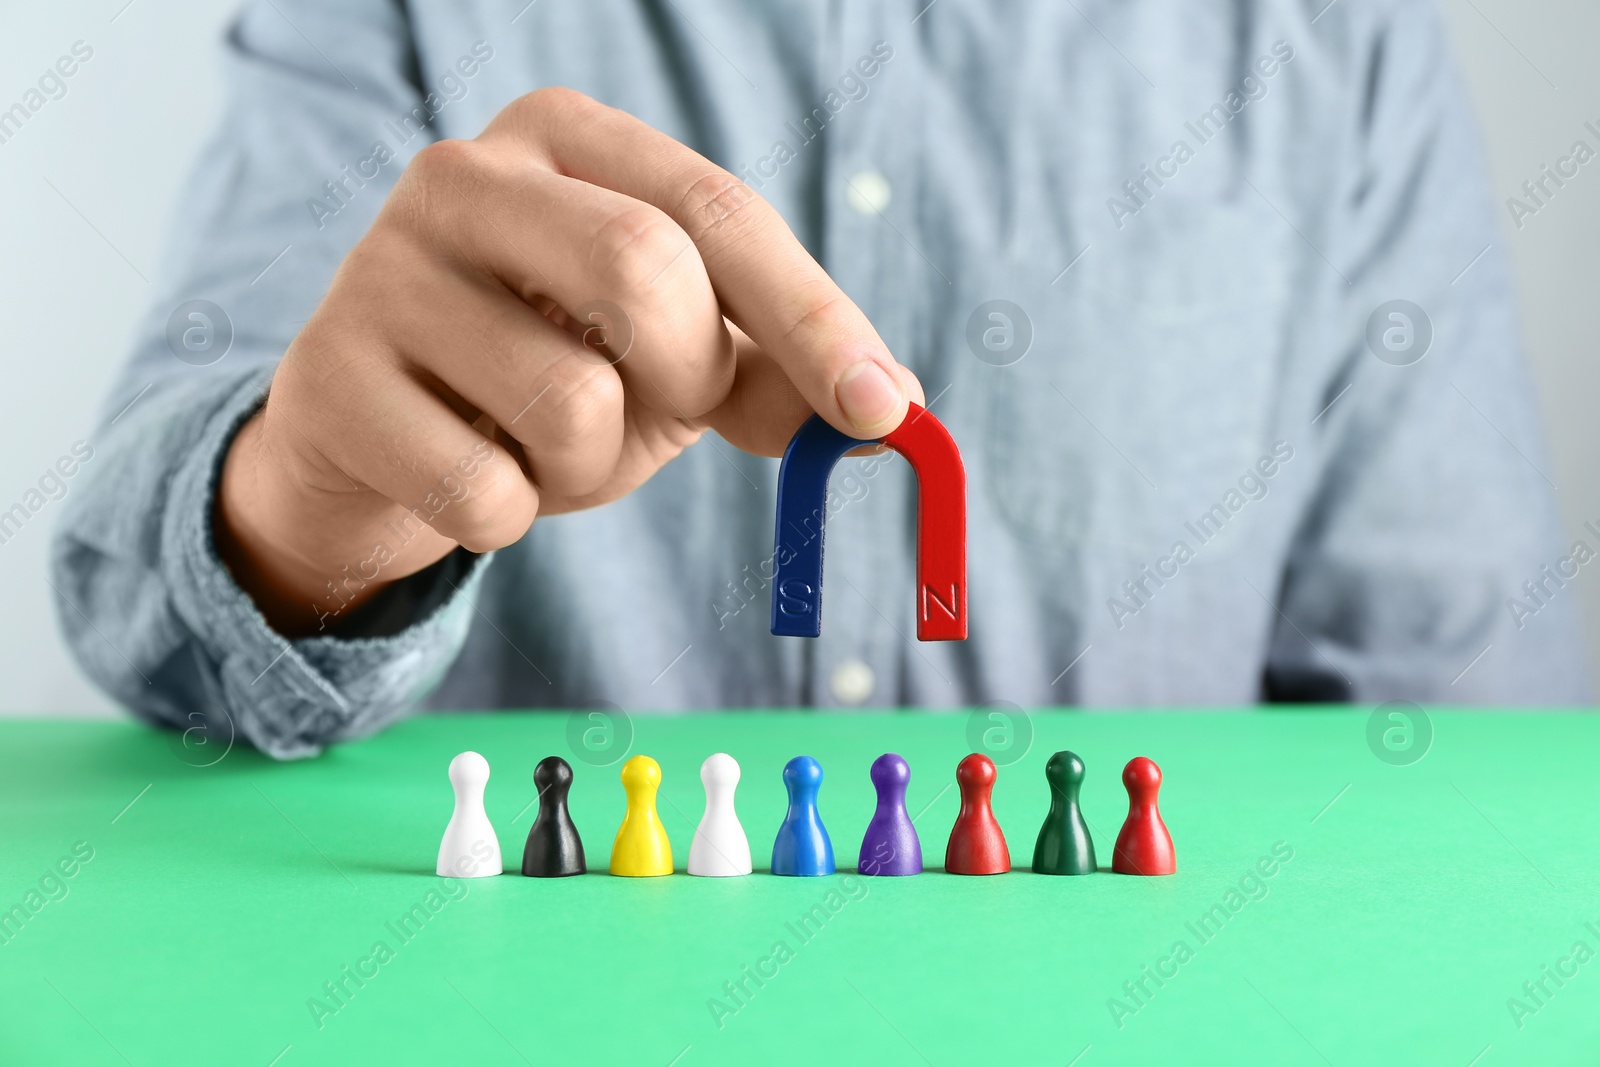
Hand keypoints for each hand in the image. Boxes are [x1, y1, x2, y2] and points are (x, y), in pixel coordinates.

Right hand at [216, 87, 922, 633]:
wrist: (374, 442)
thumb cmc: (541, 379)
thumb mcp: (666, 362)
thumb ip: (771, 370)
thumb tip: (894, 412)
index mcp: (565, 137)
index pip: (717, 210)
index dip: (812, 315)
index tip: (882, 409)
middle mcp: (463, 174)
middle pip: (645, 272)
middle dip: (685, 376)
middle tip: (658, 408)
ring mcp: (381, 269)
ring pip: (569, 399)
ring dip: (589, 466)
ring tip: (538, 447)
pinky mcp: (329, 377)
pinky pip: (483, 491)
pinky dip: (509, 517)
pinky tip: (466, 477)